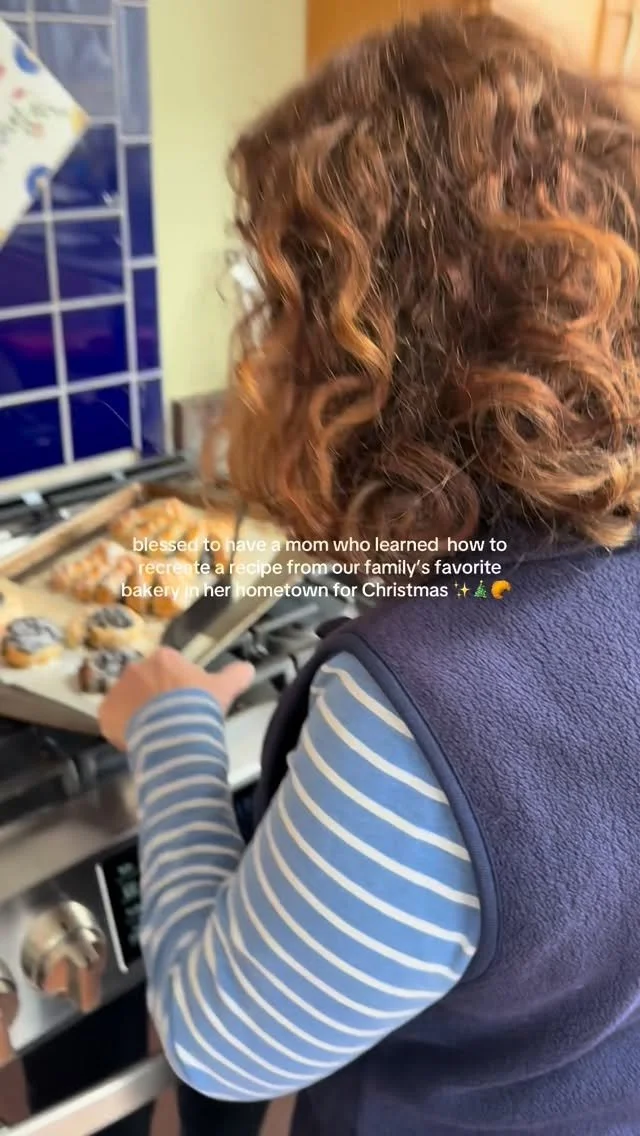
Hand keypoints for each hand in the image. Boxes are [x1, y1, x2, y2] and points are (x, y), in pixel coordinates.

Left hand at [99, 647, 253, 750]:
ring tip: (155, 735)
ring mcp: (117, 690)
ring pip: (127, 701)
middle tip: (170, 720)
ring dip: (137, 713)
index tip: (184, 704)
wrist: (174, 732)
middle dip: (154, 698)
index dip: (176, 687)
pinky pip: (112, 721)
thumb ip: (236, 674)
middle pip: (145, 683)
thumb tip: (249, 667)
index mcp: (163, 658)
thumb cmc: (199, 705)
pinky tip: (139, 743)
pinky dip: (122, 731)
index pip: (167, 668)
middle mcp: (136, 668)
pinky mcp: (105, 714)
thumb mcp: (225, 688)